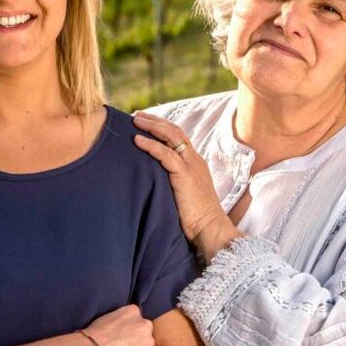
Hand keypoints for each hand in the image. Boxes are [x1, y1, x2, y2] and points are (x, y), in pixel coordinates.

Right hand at [81, 304, 154, 345]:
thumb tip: (121, 329)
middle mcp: (144, 324)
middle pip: (144, 332)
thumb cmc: (92, 337)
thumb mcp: (107, 318)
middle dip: (136, 339)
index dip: (128, 329)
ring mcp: (148, 341)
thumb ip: (120, 321)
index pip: (136, 319)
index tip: (120, 336)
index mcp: (133, 311)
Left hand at [132, 112, 239, 258]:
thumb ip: (174, 183)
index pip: (179, 137)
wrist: (210, 229)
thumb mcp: (185, 195)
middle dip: (155, 121)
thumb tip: (154, 182)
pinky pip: (166, 154)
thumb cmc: (196, 219)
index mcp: (196, 163)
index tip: (145, 123)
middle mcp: (195, 160)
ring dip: (152, 126)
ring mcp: (192, 166)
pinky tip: (137, 140)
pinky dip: (150, 145)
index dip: (162, 127)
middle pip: (175, 131)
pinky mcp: (185, 175)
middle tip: (137, 116)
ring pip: (171, 136)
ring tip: (135, 121)